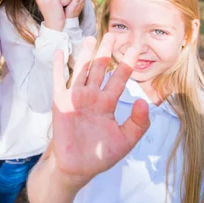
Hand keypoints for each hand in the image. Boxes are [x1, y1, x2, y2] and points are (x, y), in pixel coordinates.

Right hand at [50, 34, 149, 190]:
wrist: (76, 167)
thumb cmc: (100, 154)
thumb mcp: (125, 141)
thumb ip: (138, 123)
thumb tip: (144, 102)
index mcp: (108, 103)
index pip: (119, 78)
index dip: (126, 63)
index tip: (135, 48)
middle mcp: (92, 96)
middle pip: (100, 68)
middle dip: (107, 51)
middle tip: (114, 34)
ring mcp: (76, 97)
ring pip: (82, 70)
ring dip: (85, 54)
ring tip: (91, 38)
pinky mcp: (61, 102)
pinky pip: (59, 80)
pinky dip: (58, 66)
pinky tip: (60, 52)